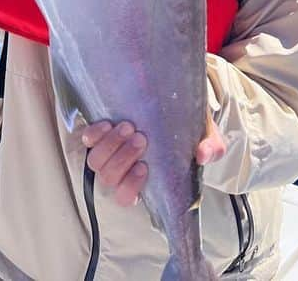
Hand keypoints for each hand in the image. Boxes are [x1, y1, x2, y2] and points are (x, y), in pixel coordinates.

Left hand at [81, 114, 226, 206]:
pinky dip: (95, 133)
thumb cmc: (187, 128)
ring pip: (95, 161)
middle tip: (141, 138)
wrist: (172, 100)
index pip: (126, 197)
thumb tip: (203, 155)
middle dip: (122, 159)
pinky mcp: (99, 133)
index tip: (145, 167)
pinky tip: (110, 122)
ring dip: (110, 145)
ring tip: (129, 127)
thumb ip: (211, 147)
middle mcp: (121, 169)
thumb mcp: (205, 137)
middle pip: (108, 178)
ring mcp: (108, 152)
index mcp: (145, 179)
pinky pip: (86, 139)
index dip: (130, 186)